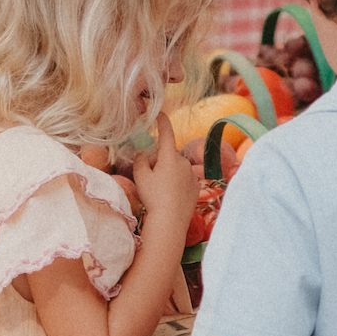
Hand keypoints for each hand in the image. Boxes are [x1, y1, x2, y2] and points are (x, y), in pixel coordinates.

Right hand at [133, 113, 195, 227]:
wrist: (170, 221)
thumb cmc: (153, 197)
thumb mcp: (140, 177)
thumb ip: (140, 160)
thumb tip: (143, 154)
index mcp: (170, 156)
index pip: (166, 133)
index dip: (162, 121)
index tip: (160, 113)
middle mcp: (184, 162)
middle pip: (168, 156)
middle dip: (158, 161)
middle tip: (148, 179)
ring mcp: (192, 175)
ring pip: (176, 169)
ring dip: (168, 174)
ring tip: (159, 192)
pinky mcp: (196, 188)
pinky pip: (184, 180)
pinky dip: (177, 185)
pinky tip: (171, 198)